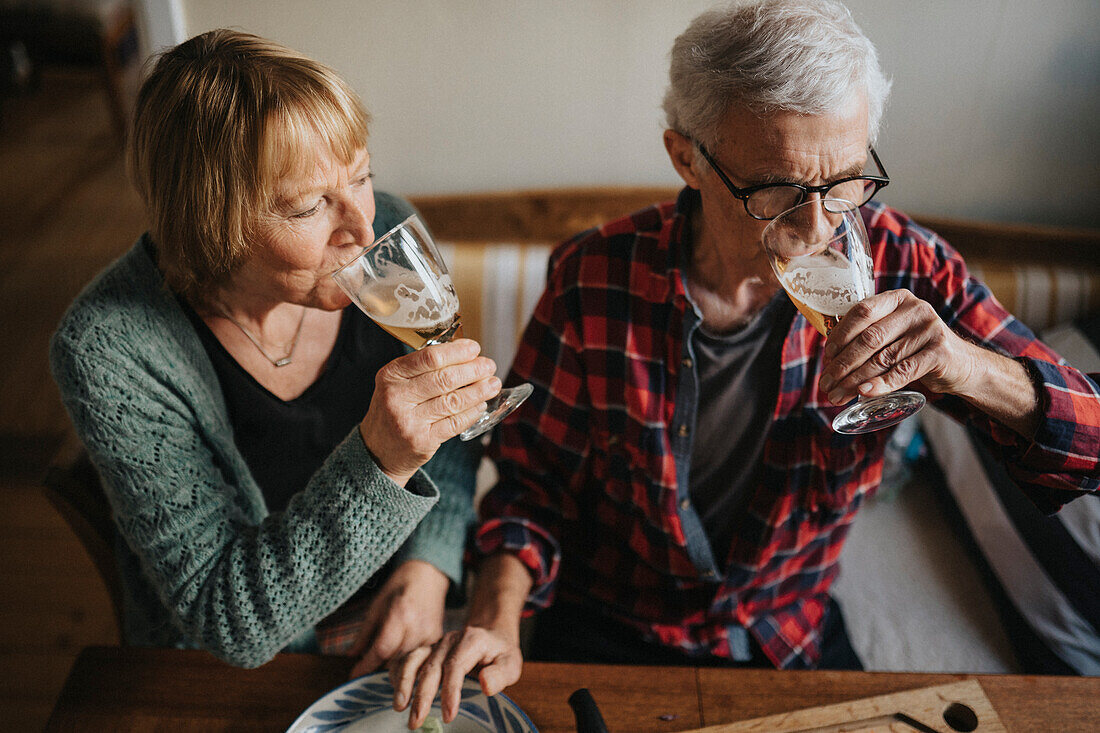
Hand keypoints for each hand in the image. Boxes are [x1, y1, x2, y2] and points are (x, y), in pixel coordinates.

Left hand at [348, 560, 450, 678]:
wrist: (428, 574)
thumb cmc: (399, 585)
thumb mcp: (376, 605)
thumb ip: (365, 633)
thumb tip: (351, 656)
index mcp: (399, 616)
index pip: (381, 650)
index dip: (366, 666)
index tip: (353, 676)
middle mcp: (417, 628)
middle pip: (395, 661)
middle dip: (378, 669)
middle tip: (366, 671)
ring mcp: (430, 634)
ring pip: (408, 663)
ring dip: (394, 669)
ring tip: (383, 666)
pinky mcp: (438, 638)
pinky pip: (421, 658)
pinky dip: (409, 661)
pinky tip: (401, 657)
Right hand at [360, 338, 498, 484]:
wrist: (378, 451)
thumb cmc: (394, 410)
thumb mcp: (397, 384)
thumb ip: (423, 369)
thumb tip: (465, 354)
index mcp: (391, 375)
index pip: (429, 357)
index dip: (457, 352)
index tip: (474, 348)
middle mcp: (397, 397)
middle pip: (445, 378)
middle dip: (473, 370)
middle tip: (489, 366)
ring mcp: (409, 421)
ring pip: (453, 401)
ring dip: (478, 391)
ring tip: (492, 384)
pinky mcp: (422, 441)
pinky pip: (455, 423)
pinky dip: (472, 412)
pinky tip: (481, 405)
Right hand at [389, 624, 522, 728]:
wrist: (491, 636)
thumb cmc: (500, 653)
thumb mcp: (511, 663)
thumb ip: (500, 674)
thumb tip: (485, 685)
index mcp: (472, 640)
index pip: (456, 666)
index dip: (450, 691)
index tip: (448, 715)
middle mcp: (450, 640)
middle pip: (431, 666)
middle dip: (422, 695)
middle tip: (416, 721)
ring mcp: (436, 644)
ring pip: (414, 660)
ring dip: (405, 683)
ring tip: (399, 706)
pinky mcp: (427, 650)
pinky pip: (408, 659)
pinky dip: (399, 675)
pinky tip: (397, 693)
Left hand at [819, 289, 977, 404]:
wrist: (962, 364)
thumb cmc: (917, 349)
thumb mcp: (893, 335)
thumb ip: (867, 337)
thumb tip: (829, 359)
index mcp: (897, 299)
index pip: (861, 312)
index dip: (839, 336)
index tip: (826, 358)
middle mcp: (915, 309)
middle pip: (869, 338)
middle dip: (843, 364)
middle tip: (826, 383)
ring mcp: (929, 329)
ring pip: (882, 358)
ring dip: (855, 379)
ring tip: (837, 395)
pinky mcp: (940, 352)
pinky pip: (903, 371)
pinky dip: (881, 384)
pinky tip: (864, 393)